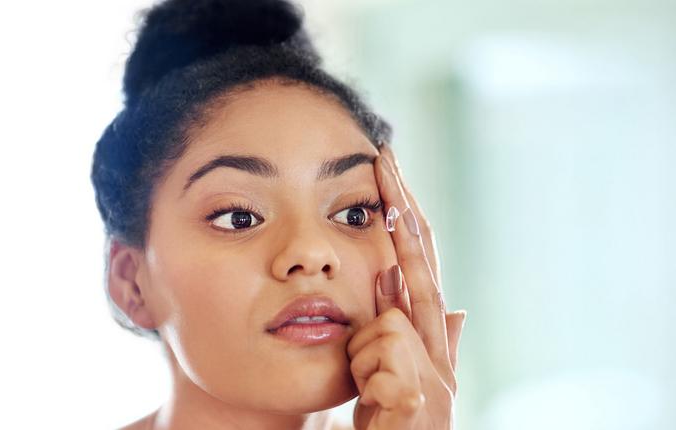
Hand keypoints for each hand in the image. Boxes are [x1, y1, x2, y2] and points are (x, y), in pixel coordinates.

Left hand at [347, 142, 466, 428]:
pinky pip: (380, 360)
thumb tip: (455, 304)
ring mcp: (436, 374)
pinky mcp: (420, 396)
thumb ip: (413, 338)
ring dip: (365, 358)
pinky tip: (378, 408)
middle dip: (401, 209)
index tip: (387, 177)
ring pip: (388, 323)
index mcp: (429, 340)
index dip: (406, 222)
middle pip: (422, 266)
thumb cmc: (392, 421)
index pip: (420, 267)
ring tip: (373, 396)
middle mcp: (441, 351)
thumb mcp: (392, 376)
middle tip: (383, 157)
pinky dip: (368, 382)